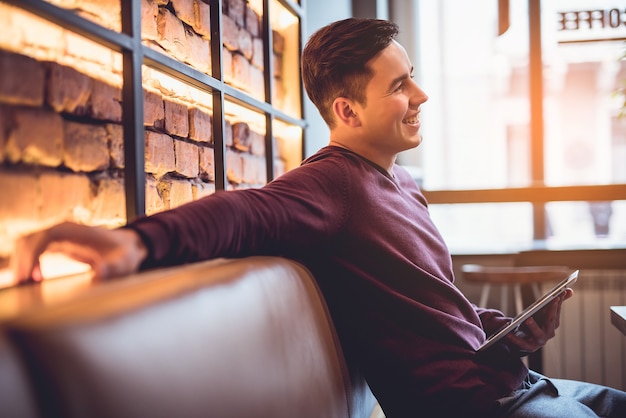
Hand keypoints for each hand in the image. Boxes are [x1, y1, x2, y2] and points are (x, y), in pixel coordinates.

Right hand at [11, 222, 146, 284]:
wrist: (128, 247)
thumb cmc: (126, 253)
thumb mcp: (125, 262)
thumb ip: (115, 268)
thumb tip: (100, 273)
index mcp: (77, 231)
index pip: (46, 236)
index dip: (34, 254)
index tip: (32, 276)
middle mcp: (64, 231)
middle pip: (30, 240)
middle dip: (23, 262)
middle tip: (25, 285)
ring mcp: (59, 237)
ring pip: (28, 245)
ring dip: (22, 263)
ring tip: (27, 285)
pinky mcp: (57, 245)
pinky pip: (34, 251)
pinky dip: (28, 264)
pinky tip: (34, 280)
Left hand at [505, 288, 573, 353]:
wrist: (527, 341)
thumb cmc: (537, 324)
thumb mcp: (545, 312)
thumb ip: (556, 302)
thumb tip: (570, 290)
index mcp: (553, 324)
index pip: (556, 313)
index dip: (557, 304)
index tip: (557, 296)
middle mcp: (549, 333)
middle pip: (551, 322)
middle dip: (551, 312)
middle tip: (549, 302)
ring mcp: (539, 341)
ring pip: (538, 334)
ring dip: (533, 326)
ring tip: (527, 318)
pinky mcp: (529, 347)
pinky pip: (522, 343)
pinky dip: (515, 338)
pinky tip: (508, 332)